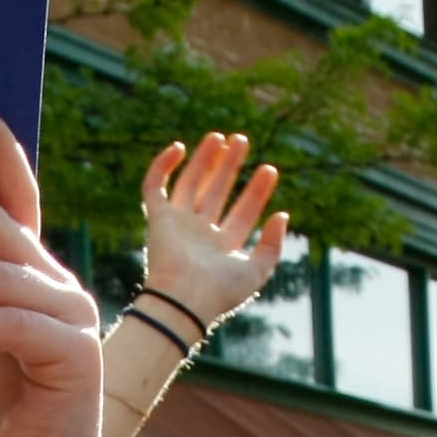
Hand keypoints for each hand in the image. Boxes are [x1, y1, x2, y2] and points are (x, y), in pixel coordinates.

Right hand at [140, 133, 285, 329]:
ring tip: (219, 137)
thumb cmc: (220, 291)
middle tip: (241, 140)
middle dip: (229, 166)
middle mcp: (200, 234)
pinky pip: (154, 187)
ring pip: (190, 184)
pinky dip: (162, 166)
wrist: (183, 299)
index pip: (243, 211)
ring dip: (203, 160)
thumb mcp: (257, 271)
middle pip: (216, 191)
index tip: (270, 170)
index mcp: (222, 247)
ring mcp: (177, 225)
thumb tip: (282, 215)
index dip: (257, 191)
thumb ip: (272, 245)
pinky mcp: (157, 219)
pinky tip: (178, 148)